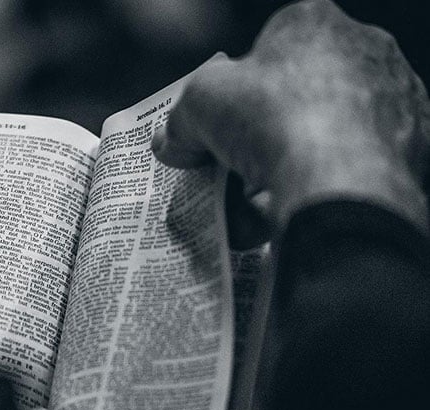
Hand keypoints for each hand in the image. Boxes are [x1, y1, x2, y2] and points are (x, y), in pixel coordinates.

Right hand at [152, 0, 429, 236]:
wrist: (339, 184)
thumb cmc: (272, 120)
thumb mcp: (197, 104)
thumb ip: (181, 117)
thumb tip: (172, 141)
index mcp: (313, 24)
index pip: (265, 49)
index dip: (231, 90)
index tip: (211, 125)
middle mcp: (363, 53)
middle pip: (294, 97)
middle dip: (256, 136)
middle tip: (227, 167)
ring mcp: (392, 103)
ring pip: (322, 139)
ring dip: (282, 170)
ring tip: (247, 205)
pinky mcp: (409, 153)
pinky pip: (347, 172)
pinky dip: (315, 192)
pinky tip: (281, 215)